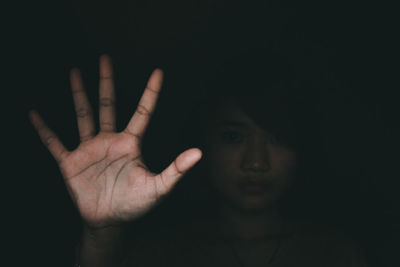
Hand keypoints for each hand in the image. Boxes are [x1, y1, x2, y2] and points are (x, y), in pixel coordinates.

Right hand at [30, 55, 201, 228]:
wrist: (110, 222)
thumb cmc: (135, 204)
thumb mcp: (159, 187)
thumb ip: (176, 169)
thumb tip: (199, 153)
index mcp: (130, 143)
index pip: (142, 112)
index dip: (150, 93)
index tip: (158, 72)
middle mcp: (109, 141)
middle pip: (108, 104)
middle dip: (107, 82)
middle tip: (106, 58)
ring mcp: (89, 149)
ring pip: (83, 115)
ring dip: (79, 95)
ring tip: (75, 72)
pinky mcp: (70, 162)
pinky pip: (55, 142)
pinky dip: (44, 130)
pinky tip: (35, 114)